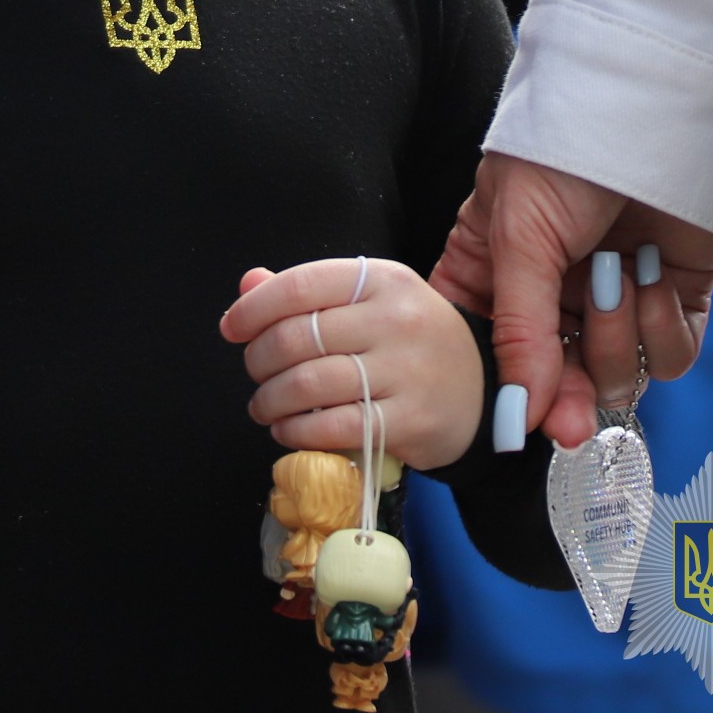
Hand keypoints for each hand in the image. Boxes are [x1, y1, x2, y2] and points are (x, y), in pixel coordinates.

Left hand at [223, 258, 484, 473]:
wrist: (480, 392)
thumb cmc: (411, 343)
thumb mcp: (370, 303)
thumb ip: (309, 293)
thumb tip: (248, 284)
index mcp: (383, 279)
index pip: (301, 286)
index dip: (253, 308)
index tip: (232, 328)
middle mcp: (397, 319)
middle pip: (298, 337)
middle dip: (259, 361)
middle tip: (256, 374)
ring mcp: (408, 370)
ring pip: (309, 385)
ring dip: (270, 401)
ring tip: (265, 407)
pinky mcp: (412, 419)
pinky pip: (333, 427)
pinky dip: (296, 433)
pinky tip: (288, 431)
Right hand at [430, 153, 712, 450]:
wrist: (649, 108)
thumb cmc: (560, 155)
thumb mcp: (519, 238)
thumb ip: (519, 333)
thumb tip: (516, 415)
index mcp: (496, 273)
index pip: (487, 353)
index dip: (498, 392)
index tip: (508, 422)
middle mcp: (555, 293)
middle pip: (558, 383)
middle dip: (568, 399)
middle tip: (571, 426)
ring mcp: (615, 297)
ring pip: (617, 373)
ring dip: (618, 336)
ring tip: (616, 276)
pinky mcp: (674, 297)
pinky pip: (671, 354)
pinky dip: (663, 327)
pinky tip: (651, 276)